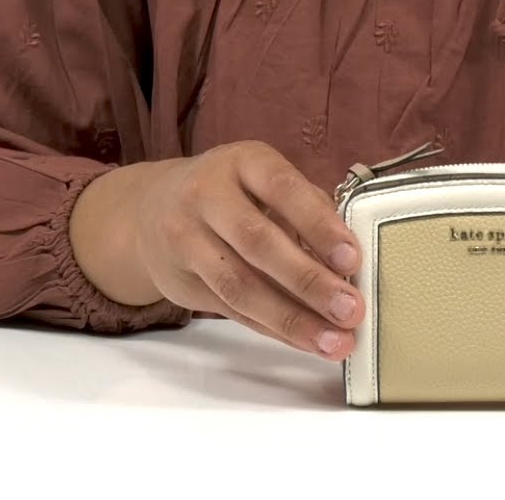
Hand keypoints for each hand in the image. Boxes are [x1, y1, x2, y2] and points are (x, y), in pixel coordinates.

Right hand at [73, 141, 363, 360]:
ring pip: (240, 286)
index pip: (283, 189)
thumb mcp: (266, 182)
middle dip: (309, 281)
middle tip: (351, 310)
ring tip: (335, 342)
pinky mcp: (178, 281)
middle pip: (258, 242)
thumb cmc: (234, 194)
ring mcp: (185, 238)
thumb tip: (349, 265)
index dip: (318, 225)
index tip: (352, 259)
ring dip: (292, 319)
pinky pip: (231, 310)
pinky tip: (305, 341)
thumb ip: (308, 210)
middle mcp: (206, 195)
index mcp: (242, 162)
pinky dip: (273, 329)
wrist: (152, 210)